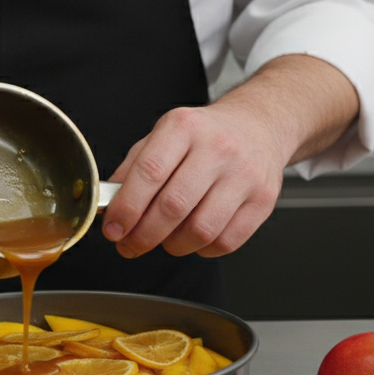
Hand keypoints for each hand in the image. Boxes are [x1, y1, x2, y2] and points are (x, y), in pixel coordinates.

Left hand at [101, 102, 288, 257]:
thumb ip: (134, 168)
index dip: (127, 208)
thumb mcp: (165, 134)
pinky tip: (194, 237)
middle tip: (131, 244)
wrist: (258, 125)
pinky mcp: (262, 200)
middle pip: (173, 207)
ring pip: (201, 230)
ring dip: (173, 246)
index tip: (113, 229)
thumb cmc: (206, 134)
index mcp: (184, 128)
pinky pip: (226, 242)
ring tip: (165, 240)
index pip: (149, 172)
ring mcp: (244, 175)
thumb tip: (111, 207)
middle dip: (144, 235)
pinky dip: (202, 249)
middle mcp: (218, 148)